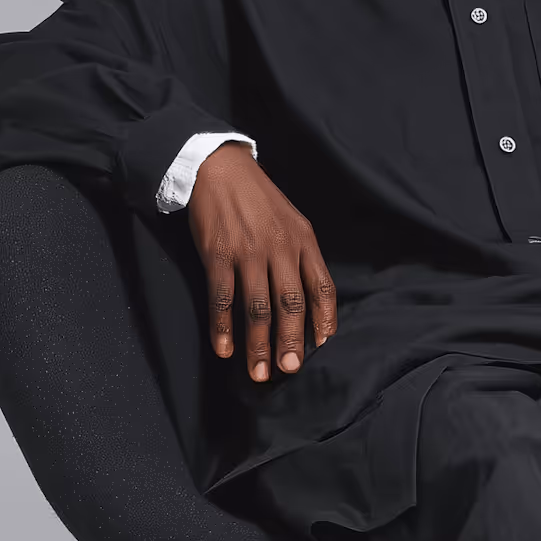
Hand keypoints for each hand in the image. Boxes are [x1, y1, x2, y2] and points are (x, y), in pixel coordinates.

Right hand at [187, 143, 336, 381]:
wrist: (219, 168)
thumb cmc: (258, 200)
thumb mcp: (291, 221)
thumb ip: (302, 256)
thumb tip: (309, 300)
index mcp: (303, 240)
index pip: (322, 287)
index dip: (324, 319)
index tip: (322, 346)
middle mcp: (280, 248)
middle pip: (291, 304)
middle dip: (291, 341)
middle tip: (289, 369)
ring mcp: (247, 252)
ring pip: (257, 307)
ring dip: (258, 345)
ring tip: (258, 372)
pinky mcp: (217, 254)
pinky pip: (222, 298)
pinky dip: (223, 328)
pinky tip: (224, 349)